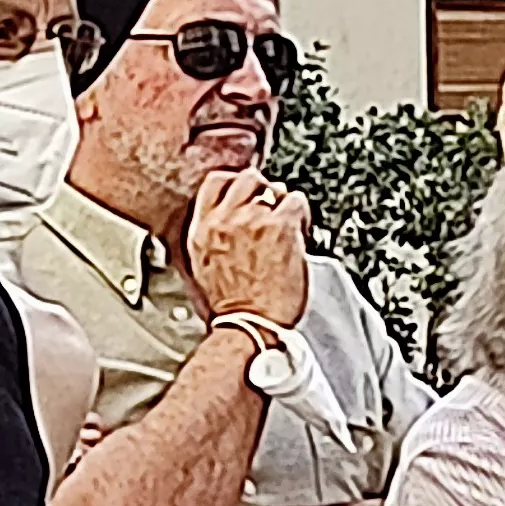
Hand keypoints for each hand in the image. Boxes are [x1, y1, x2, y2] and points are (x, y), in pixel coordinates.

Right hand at [187, 170, 312, 329]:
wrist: (250, 326)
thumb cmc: (233, 307)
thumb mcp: (204, 266)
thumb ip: (214, 236)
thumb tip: (231, 221)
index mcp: (202, 229)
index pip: (215, 182)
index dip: (236, 184)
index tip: (248, 195)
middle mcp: (224, 219)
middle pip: (246, 179)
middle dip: (262, 191)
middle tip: (272, 209)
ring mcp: (253, 220)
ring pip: (274, 188)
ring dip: (283, 204)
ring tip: (287, 227)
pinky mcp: (280, 227)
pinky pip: (297, 202)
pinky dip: (302, 214)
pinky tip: (299, 234)